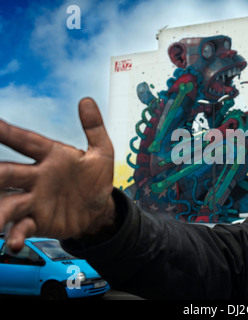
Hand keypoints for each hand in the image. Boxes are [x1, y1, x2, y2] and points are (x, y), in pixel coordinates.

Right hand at [0, 98, 114, 250]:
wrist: (100, 210)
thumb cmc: (96, 179)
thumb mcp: (102, 153)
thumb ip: (94, 128)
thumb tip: (86, 100)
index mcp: (51, 156)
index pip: (26, 141)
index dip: (7, 133)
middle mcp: (36, 177)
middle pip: (8, 173)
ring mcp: (34, 200)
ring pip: (7, 202)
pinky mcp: (37, 221)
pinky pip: (21, 227)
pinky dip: (15, 234)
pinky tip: (13, 242)